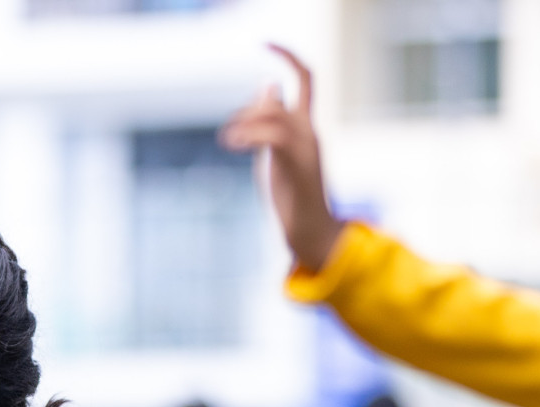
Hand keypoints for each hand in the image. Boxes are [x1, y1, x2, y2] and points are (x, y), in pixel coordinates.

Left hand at [220, 44, 342, 271]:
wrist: (311, 230)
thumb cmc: (292, 194)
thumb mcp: (275, 150)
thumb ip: (270, 119)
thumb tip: (267, 84)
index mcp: (306, 127)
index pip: (305, 79)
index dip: (287, 57)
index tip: (265, 43)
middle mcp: (309, 131)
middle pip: (285, 96)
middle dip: (251, 108)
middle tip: (231, 133)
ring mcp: (305, 147)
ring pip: (276, 114)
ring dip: (245, 122)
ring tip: (229, 139)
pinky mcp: (297, 165)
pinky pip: (273, 136)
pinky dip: (248, 134)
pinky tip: (231, 143)